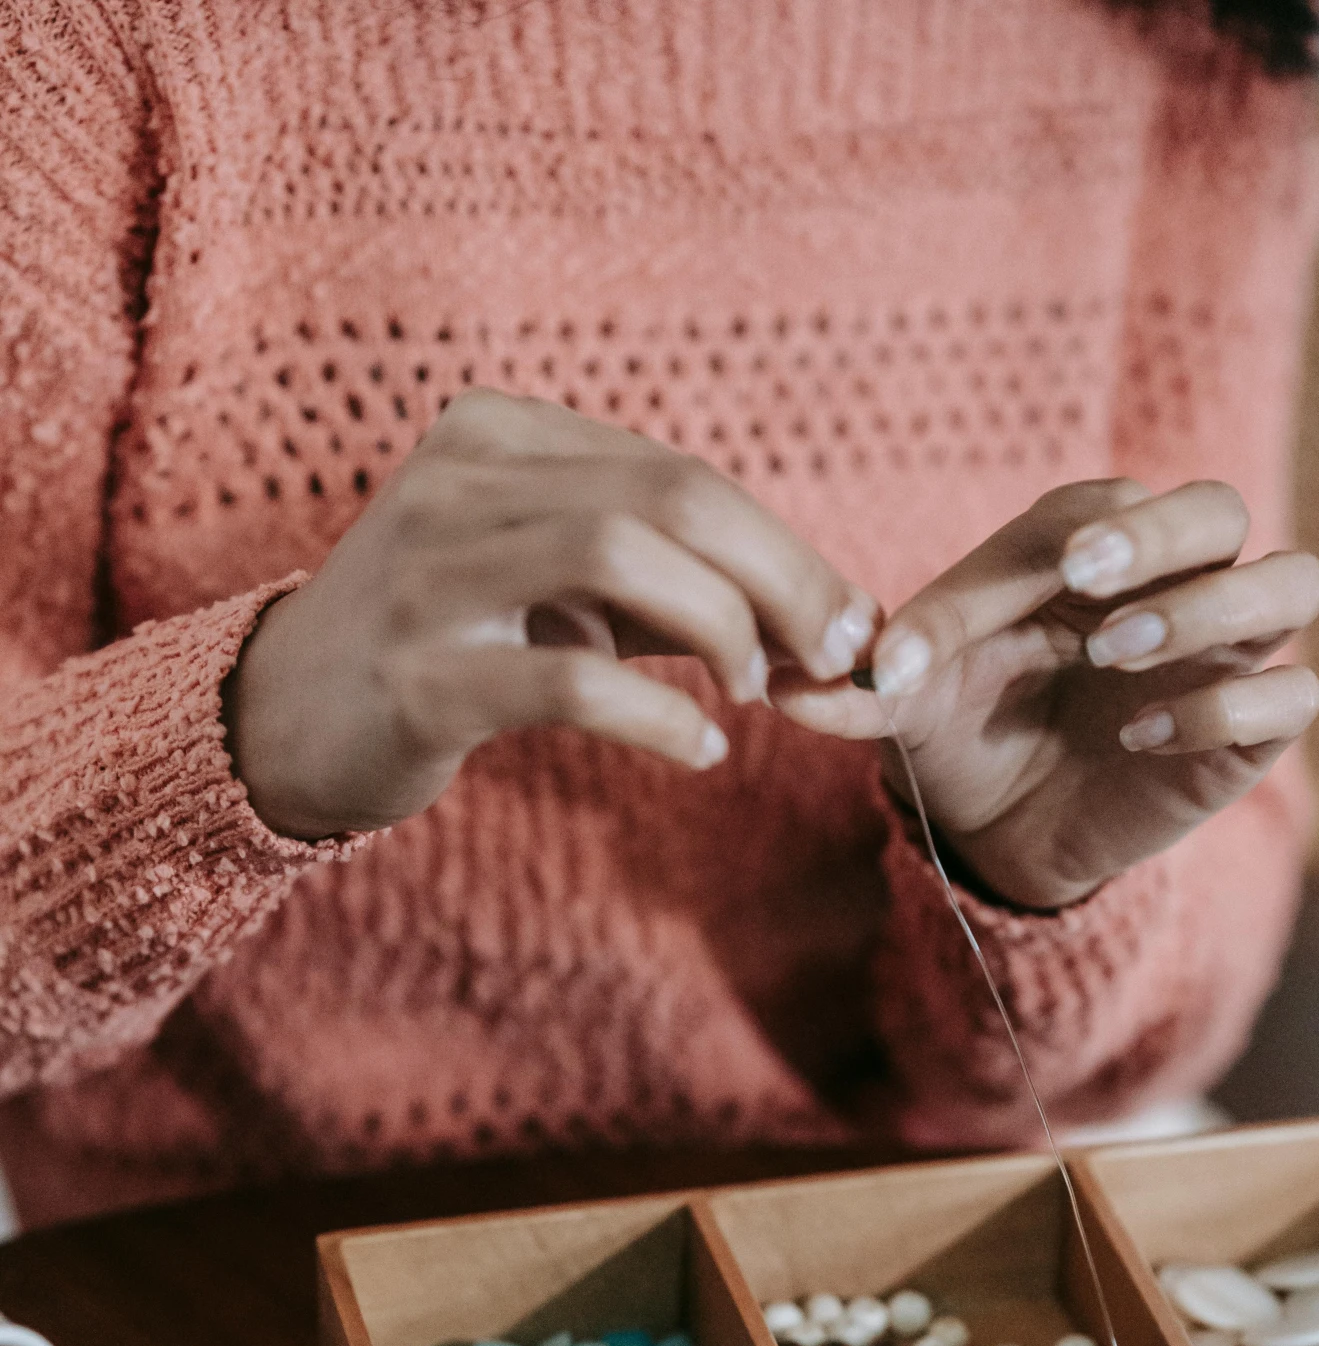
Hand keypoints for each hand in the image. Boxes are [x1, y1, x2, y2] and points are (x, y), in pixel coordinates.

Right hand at [227, 391, 878, 838]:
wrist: (286, 719)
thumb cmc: (451, 645)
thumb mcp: (553, 586)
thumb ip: (670, 585)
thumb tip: (828, 622)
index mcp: (497, 434)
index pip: (677, 472)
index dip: (783, 547)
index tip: (847, 622)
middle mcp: (457, 481)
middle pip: (667, 498)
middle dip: (779, 578)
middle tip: (833, 657)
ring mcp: (431, 575)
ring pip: (619, 557)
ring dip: (721, 628)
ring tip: (752, 693)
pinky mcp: (421, 677)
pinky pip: (569, 681)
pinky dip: (657, 717)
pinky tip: (701, 751)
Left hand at [770, 480, 1318, 909]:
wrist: (999, 834)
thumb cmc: (961, 733)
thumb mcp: (908, 704)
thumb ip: (869, 681)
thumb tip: (792, 682)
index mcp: (1090, 548)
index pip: (1094, 511)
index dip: (1050, 545)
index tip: (1004, 597)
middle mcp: (1172, 583)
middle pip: (1218, 510)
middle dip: (1162, 535)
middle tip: (1088, 579)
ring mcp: (1223, 654)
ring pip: (1290, 584)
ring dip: (1213, 609)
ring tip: (1116, 654)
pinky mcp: (1248, 732)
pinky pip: (1289, 698)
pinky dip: (1224, 708)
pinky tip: (1138, 738)